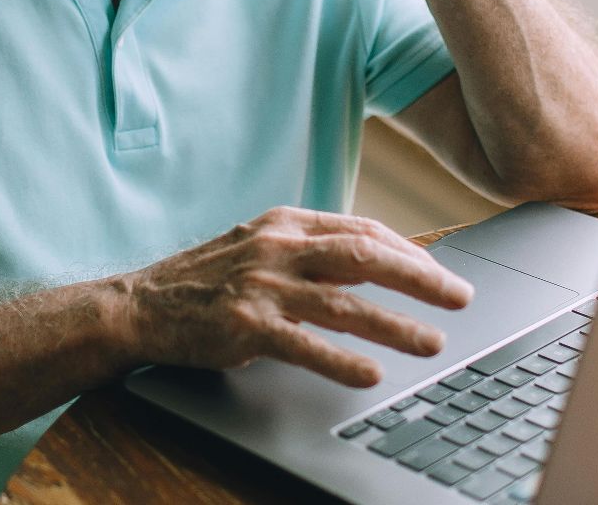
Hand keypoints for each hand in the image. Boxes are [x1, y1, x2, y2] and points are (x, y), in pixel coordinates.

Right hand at [113, 206, 474, 387]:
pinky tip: (370, 373)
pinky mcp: (243, 326)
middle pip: (365, 256)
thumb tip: (374, 268)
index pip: (363, 230)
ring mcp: (261, 286)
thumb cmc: (205, 281)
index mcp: (285, 223)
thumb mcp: (260, 249)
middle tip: (460, 296)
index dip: (410, 251)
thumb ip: (311, 254)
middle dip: (420, 277)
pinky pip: (303, 345)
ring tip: (432, 341)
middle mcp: (278, 248)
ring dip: (395, 324)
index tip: (441, 271)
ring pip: (344, 303)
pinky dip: (340, 360)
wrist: (137, 305)